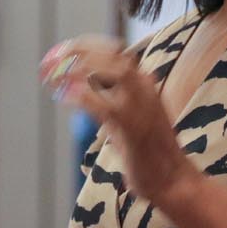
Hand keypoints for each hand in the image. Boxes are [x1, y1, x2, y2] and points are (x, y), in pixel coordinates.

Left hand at [40, 35, 201, 206]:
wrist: (173, 181)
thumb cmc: (149, 153)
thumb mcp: (129, 119)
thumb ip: (110, 103)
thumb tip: (82, 91)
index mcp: (146, 85)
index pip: (116, 52)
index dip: (88, 46)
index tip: (65, 49)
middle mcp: (146, 90)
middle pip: (113, 55)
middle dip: (80, 51)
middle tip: (53, 56)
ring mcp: (141, 107)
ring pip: (111, 71)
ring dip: (79, 68)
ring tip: (54, 73)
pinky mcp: (133, 128)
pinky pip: (103, 104)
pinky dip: (80, 96)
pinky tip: (63, 96)